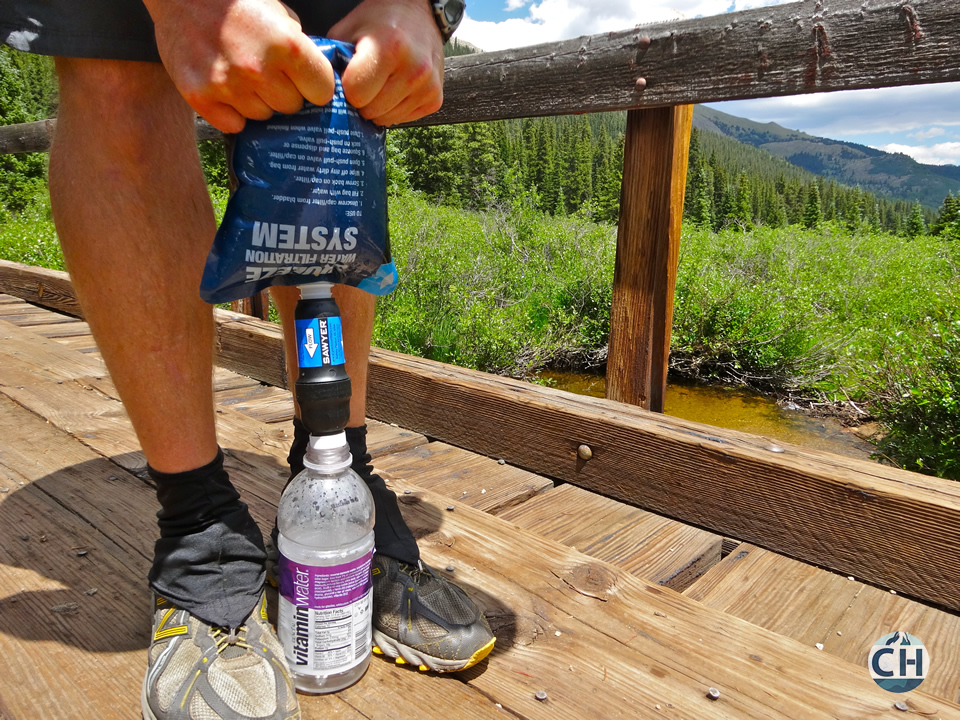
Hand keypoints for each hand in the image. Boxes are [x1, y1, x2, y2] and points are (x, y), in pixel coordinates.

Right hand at [143, 0, 335, 132]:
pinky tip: (225, 89)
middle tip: (266, 73)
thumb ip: (300, 48)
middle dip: (283, 93)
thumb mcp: (279, 14)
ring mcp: (228, 85)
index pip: (321, 92)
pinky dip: (231, 113)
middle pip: (290, 107)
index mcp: (287, 46)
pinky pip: (232, 125)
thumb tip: (315, 78)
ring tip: (241, 75)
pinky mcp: (200, 96)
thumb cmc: (237, 0)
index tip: (304, 80)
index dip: (314, 86)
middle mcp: (259, 69)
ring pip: (261, 116)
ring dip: (256, 101)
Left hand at [329, 0, 444, 125]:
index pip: (356, 93)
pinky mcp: (435, 99)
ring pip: (387, 119)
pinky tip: (396, 89)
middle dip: (362, 101)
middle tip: (364, 82)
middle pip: (371, 110)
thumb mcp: (349, 29)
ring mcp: (428, 86)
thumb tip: (319, 90)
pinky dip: (395, 109)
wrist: (419, 15)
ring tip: (381, 84)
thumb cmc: (379, 22)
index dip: (347, 89)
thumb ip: (333, 59)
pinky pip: (403, 119)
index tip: (350, 77)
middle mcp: (414, 69)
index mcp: (390, 47)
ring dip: (378, 107)